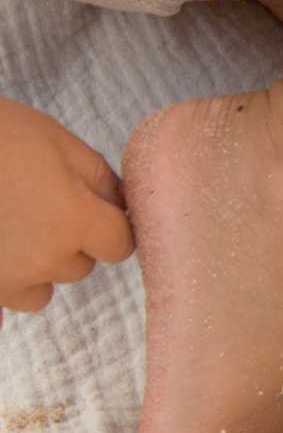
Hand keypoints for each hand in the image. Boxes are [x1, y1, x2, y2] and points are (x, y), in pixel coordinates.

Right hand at [0, 96, 133, 322]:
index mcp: (77, 222)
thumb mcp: (62, 143)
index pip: (121, 245)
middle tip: (42, 207)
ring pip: (41, 291)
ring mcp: (6, 280)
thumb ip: (100, 179)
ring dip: (36, 267)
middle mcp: (46, 260)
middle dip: (71, 241)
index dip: (111, 226)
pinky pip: (4, 296)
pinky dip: (3, 276)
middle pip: (80, 266)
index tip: (95, 211)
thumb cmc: (2, 136)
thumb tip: (119, 204)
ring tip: (13, 229)